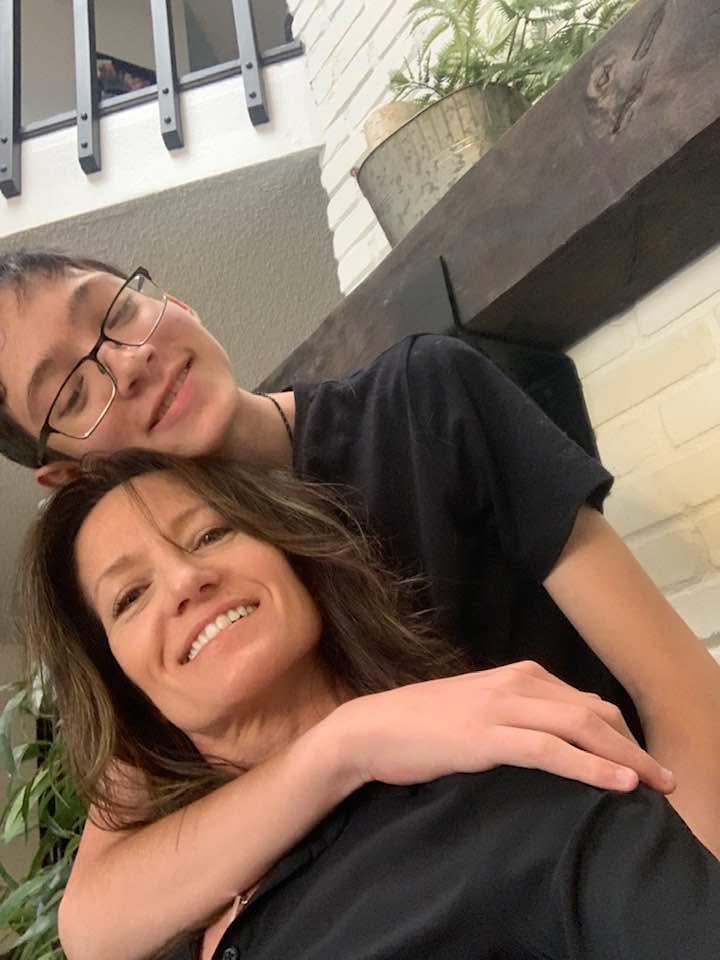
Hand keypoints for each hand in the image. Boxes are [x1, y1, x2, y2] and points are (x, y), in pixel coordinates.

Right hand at [334, 661, 674, 793]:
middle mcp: (516, 683)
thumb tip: (560, 732)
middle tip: (665, 779)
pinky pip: (550, 751)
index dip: (622, 733)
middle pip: (593, 714)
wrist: (372, 729)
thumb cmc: (423, 724)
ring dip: (625, 758)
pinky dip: (590, 767)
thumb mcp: (480, 709)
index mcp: (518, 675)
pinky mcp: (485, 736)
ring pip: (580, 728)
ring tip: (655, 784)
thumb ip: (520, 713)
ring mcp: (500, 708)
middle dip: (634, 747)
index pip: (586, 701)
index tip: (643, 761)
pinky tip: (617, 784)